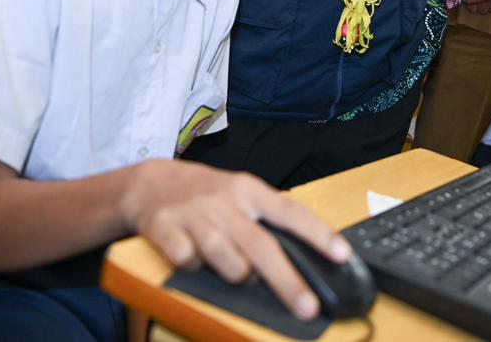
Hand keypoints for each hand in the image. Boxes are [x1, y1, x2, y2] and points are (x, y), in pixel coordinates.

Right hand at [125, 160, 350, 320]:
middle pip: (260, 245)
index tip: (342, 255)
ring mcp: (193, 214)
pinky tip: (192, 259)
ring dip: (236, 274)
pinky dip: (192, 266)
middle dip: (286, 280)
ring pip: (225, 255)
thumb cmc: (205, 194)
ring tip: (239, 275)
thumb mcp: (239, 194)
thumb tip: (304, 256)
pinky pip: (185, 259)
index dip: (318, 233)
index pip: (291, 211)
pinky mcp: (164, 228)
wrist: (148, 182)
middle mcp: (224, 201)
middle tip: (307, 307)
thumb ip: (266, 218)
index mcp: (248, 190)